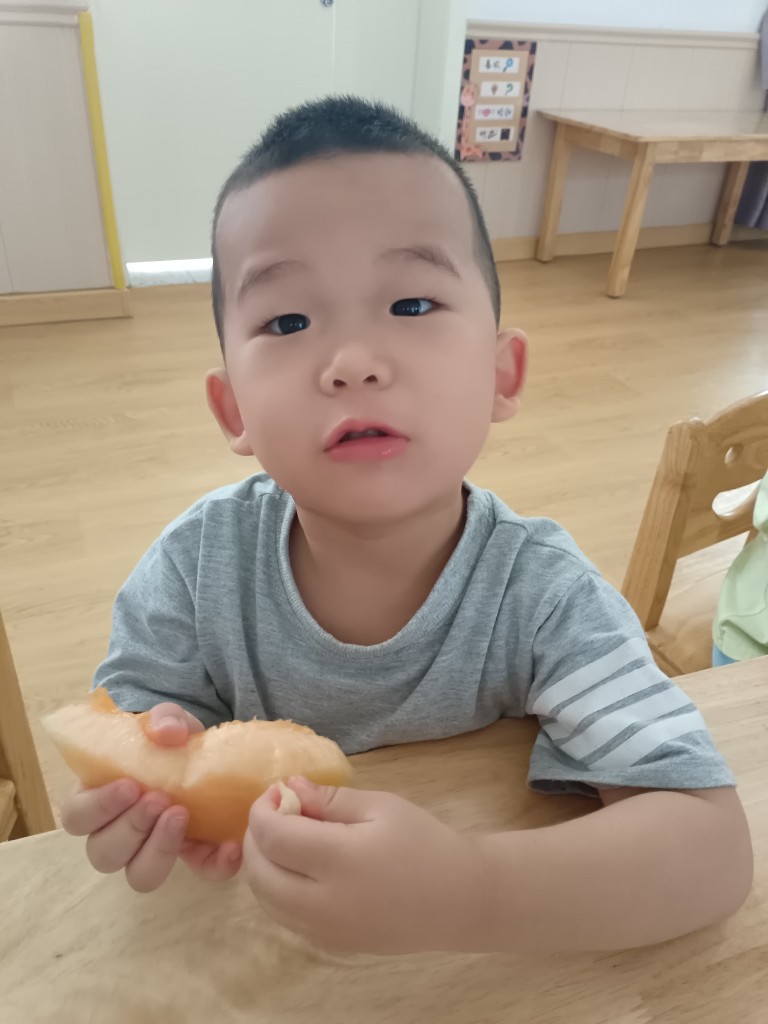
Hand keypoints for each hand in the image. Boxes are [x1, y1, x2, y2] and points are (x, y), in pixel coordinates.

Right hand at [60, 702, 242, 890]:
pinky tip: (229, 846)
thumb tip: (168, 732)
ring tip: (182, 815)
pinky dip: (214, 864)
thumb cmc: (170, 739)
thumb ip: (165, 718)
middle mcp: (118, 833)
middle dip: (130, 828)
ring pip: (140, 876)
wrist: (210, 752)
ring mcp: (153, 850)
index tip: (129, 786)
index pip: (77, 818)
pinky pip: (199, 873)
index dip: (97, 808)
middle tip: (159, 799)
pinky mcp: (193, 857)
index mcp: (97, 799)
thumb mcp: (168, 720)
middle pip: (104, 854)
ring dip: (158, 850)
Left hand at [243, 778, 493, 953]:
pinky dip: (278, 889)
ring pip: (265, 900)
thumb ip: (330, 799)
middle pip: (259, 872)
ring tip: (288, 837)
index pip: (273, 837)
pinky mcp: (331, 944)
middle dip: (255, 838)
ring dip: (263, 865)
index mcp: (338, 861)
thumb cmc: (424, 843)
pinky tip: (302, 866)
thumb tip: (289, 786)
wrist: (459, 899)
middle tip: (277, 811)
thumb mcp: (381, 806)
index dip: (263, 810)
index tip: (276, 791)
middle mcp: (323, 903)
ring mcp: (324, 931)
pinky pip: (285, 916)